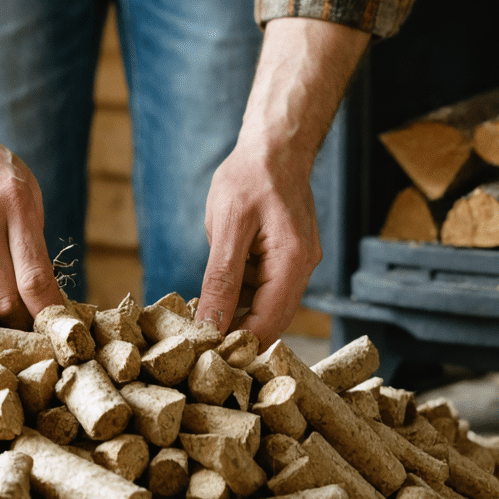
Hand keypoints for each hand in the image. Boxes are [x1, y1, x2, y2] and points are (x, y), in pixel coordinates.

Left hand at [197, 144, 321, 345]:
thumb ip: (221, 280)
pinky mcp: (286, 256)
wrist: (274, 145)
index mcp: (293, 264)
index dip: (237, 342)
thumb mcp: (227, 228)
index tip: (202, 353)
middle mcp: (302, 268)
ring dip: (235, 311)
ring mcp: (297, 263)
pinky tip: (215, 287)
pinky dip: (240, 291)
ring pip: (265, 304)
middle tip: (196, 340)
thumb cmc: (250, 177)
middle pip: (271, 320)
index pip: (268, 323)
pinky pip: (263, 286)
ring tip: (199, 312)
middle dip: (235, 331)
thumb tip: (211, 325)